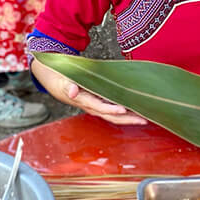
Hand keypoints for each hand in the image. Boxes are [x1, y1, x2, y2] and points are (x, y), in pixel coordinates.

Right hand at [33, 62, 147, 125]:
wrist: (55, 83)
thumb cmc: (60, 80)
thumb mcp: (61, 81)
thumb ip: (68, 86)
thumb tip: (73, 91)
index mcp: (83, 101)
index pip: (99, 107)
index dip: (110, 109)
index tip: (123, 109)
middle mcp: (91, 107)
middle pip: (111, 116)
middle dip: (127, 119)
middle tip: (144, 120)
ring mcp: (96, 106)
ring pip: (114, 116)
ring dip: (128, 118)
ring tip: (144, 118)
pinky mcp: (99, 103)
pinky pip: (113, 111)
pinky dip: (125, 113)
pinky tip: (135, 111)